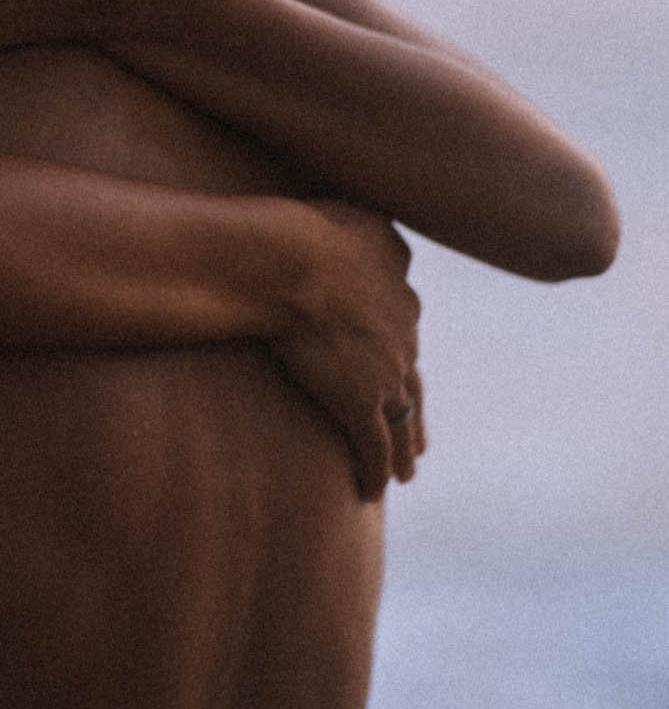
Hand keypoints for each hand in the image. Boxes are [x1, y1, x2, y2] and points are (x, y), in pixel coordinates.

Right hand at [270, 203, 424, 501]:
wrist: (290, 262)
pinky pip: (373, 447)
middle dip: (416, 414)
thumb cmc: (308, 230)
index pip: (404, 329)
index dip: (402, 354)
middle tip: (419, 441)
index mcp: (399, 293)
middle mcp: (402, 336)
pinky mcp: (359, 403)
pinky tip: (371, 492)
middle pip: (414, 384)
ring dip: (404, 450)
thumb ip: (375, 229)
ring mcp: (384, 373)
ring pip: (401, 423)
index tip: (402, 372)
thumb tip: (385, 233)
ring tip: (404, 474)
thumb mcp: (356, 216)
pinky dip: (374, 471)